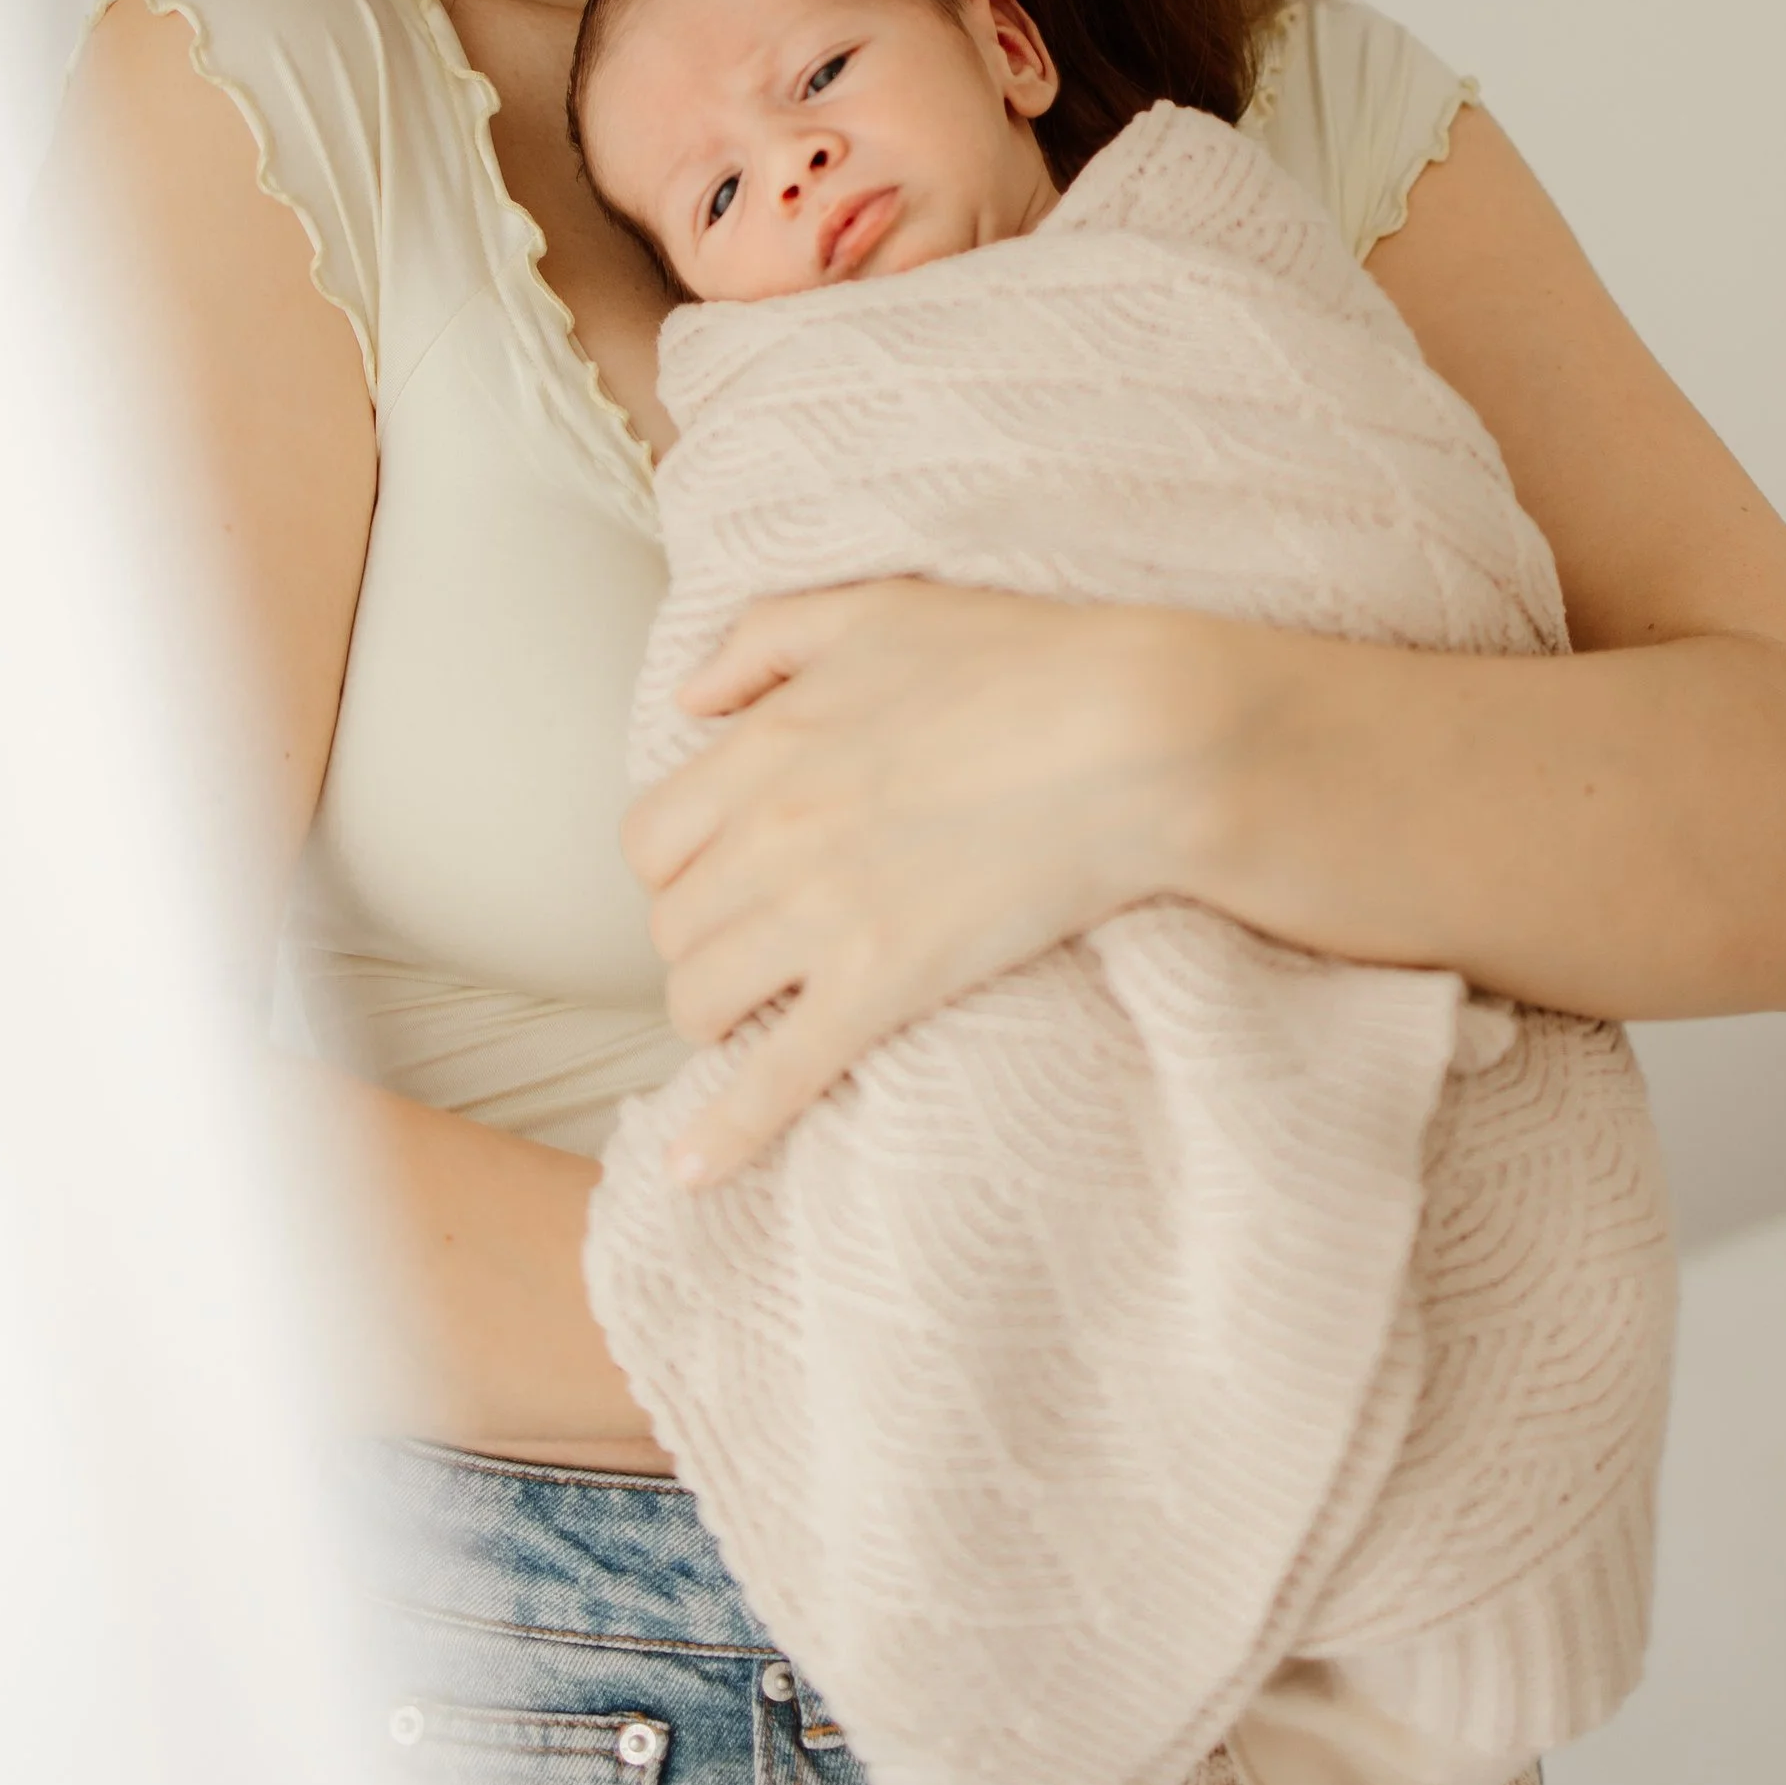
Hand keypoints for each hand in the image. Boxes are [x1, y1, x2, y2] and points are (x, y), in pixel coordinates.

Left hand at [621, 581, 1230, 1186]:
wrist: (1134, 733)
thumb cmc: (1023, 661)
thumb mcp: (876, 610)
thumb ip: (764, 639)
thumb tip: (687, 696)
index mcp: (764, 748)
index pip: (651, 837)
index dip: (679, 868)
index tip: (721, 880)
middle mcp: (769, 835)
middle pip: (671, 924)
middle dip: (702, 942)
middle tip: (753, 950)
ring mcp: (818, 917)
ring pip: (699, 1000)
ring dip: (717, 1016)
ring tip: (756, 1018)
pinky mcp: (878, 988)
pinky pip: (774, 1079)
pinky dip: (724, 1133)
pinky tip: (691, 1174)